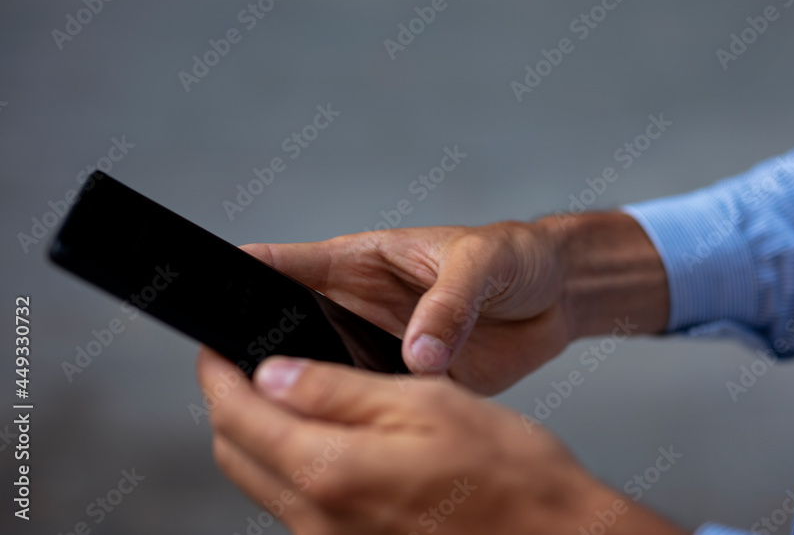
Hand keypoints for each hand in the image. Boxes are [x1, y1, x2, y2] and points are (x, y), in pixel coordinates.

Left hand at [198, 349, 684, 534]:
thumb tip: (274, 374)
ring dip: (258, 436)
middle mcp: (320, 520)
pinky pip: (296, 508)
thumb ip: (338, 390)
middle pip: (236, 455)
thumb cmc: (508, 473)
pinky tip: (327, 440)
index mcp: (331, 470)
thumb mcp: (425, 402)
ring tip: (286, 392)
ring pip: (262, 483)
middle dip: (229, 403)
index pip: (238, 415)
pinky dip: (292, 467)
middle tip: (244, 364)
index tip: (215, 346)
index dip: (217, 371)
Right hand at [242, 212, 667, 395]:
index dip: (243, 272)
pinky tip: (356, 436)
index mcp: (364, 262)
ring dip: (313, 390)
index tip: (202, 287)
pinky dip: (362, 420)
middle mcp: (361, 307)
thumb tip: (418, 352)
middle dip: (264, 347)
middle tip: (236, 374)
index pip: (289, 263)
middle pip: (291, 327)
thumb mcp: (483, 263)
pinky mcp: (411, 385)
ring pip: (326, 373)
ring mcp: (381, 348)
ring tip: (293, 411)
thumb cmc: (516, 258)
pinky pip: (372, 405)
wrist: (559, 298)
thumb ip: (449, 304)